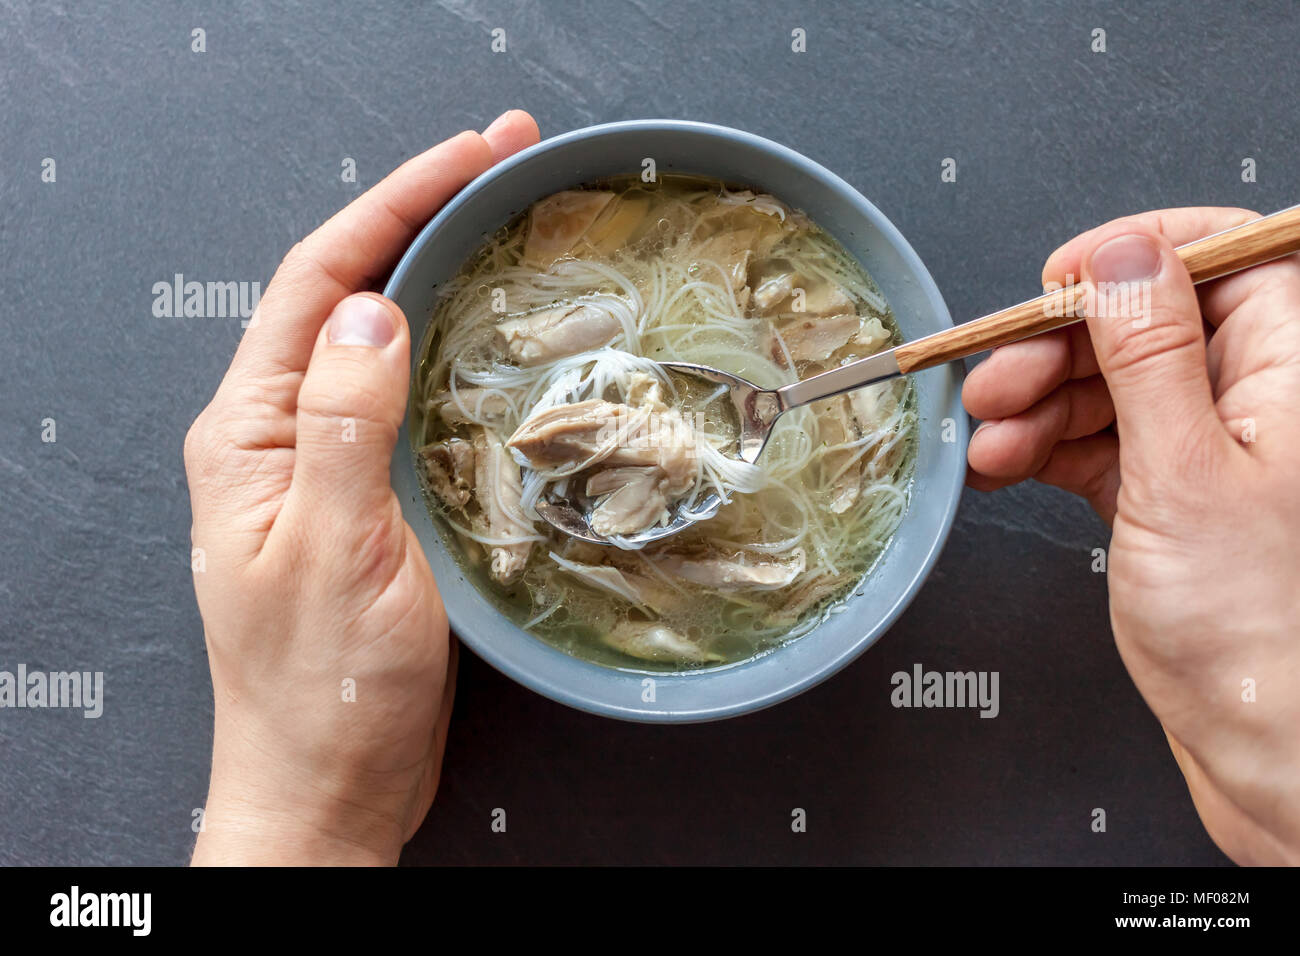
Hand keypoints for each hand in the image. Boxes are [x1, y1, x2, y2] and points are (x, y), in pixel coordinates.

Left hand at [185, 111, 540, 864]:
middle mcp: (279, 432)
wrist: (328, 788)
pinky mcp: (368, 495)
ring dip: (440, 272)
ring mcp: (325, 462)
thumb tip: (369, 306)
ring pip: (383, 338)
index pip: (317, 280)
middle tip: (506, 161)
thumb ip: (343, 422)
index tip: (472, 153)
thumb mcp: (333, 549)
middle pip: (347, 291)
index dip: (394, 202)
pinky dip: (455, 348)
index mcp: (250, 432)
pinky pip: (410, 397)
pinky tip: (497, 332)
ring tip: (508, 219)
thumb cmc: (320, 691)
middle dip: (422, 214)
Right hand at [964, 208, 1299, 863]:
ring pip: (1112, 385)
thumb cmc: (1259, 631)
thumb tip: (1125, 256)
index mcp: (1294, 370)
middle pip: (1147, 324)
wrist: (1264, 743)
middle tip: (997, 376)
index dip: (1137, 255)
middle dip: (1061, 346)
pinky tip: (1004, 463)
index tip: (1064, 277)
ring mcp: (1211, 448)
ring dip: (1039, 404)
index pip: (1224, 259)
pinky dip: (1044, 449)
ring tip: (988, 436)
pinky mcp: (1170, 494)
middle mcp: (1259, 399)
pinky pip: (1098, 443)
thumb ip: (1151, 353)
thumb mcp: (1185, 471)